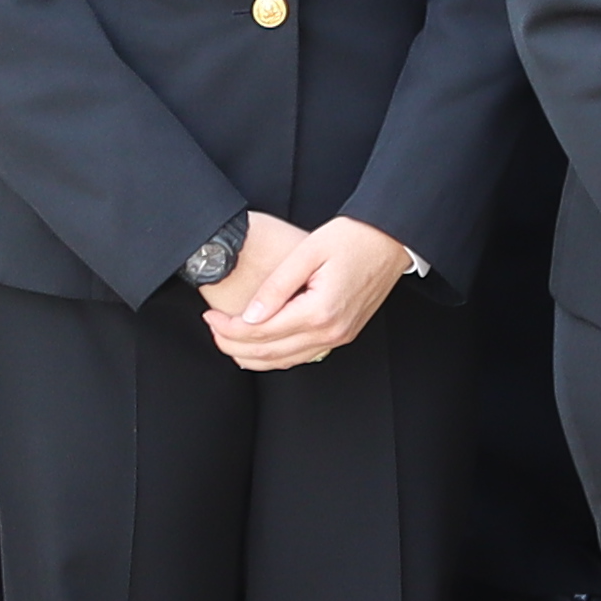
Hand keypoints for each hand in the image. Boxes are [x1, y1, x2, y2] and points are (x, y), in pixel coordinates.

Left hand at [204, 211, 412, 367]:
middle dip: (233, 344)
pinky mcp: (342, 335)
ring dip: (251, 355)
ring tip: (228, 338)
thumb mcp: (308, 252)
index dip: (229, 328)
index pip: (261, 332)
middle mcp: (331, 332)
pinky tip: (259, 346)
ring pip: (284, 361)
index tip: (210, 316)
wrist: (391, 240)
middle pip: (269, 353)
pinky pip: (301, 356)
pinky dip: (275, 356)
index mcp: (319, 311)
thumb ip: (276, 286)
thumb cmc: (353, 238)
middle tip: (212, 328)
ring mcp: (339, 337)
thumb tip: (250, 317)